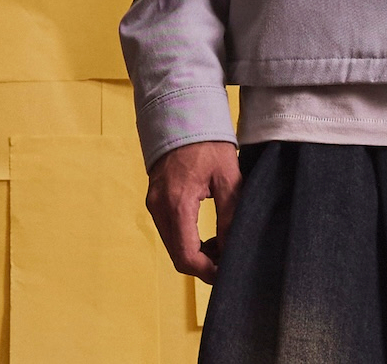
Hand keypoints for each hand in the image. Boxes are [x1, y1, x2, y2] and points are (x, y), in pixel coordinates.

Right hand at [145, 140, 241, 284]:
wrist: (183, 114)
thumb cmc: (209, 142)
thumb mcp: (228, 175)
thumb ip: (230, 214)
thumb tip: (232, 247)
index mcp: (177, 203)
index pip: (187, 256)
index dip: (208, 271)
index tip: (228, 271)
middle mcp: (159, 208)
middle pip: (178, 256)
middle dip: (203, 265)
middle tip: (228, 259)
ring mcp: (153, 204)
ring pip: (173, 246)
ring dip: (195, 253)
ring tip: (221, 246)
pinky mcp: (154, 200)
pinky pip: (169, 232)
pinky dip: (186, 240)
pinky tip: (206, 235)